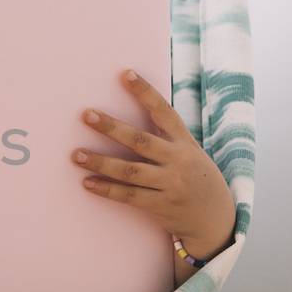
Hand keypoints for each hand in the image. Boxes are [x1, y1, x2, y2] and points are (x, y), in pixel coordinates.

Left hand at [70, 69, 236, 261]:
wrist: (216, 218)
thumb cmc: (195, 177)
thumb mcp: (190, 152)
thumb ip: (166, 137)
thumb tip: (132, 115)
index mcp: (185, 142)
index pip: (164, 111)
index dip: (145, 92)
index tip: (125, 73)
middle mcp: (178, 160)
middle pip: (140, 141)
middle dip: (112, 127)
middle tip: (86, 115)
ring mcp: (170, 184)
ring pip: (130, 171)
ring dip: (101, 162)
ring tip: (76, 155)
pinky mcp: (161, 206)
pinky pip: (129, 196)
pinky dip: (107, 190)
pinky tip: (87, 183)